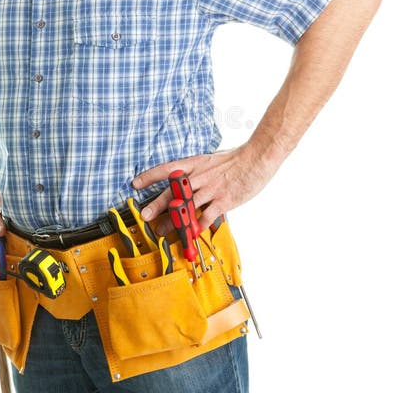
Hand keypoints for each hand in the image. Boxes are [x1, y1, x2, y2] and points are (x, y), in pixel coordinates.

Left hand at [132, 144, 279, 233]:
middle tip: (144, 215)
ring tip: (162, 231)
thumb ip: (198, 171)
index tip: (135, 183)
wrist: (257, 157)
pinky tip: (190, 235)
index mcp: (195, 163)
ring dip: (174, 220)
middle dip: (157, 204)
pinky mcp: (224, 199)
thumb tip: (185, 180)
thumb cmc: (236, 159)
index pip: (167, 168)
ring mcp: (212, 188)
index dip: (150, 176)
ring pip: (187, 206)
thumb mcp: (212, 160)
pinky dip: (197, 227)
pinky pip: (207, 216)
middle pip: (173, 191)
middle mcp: (200, 175)